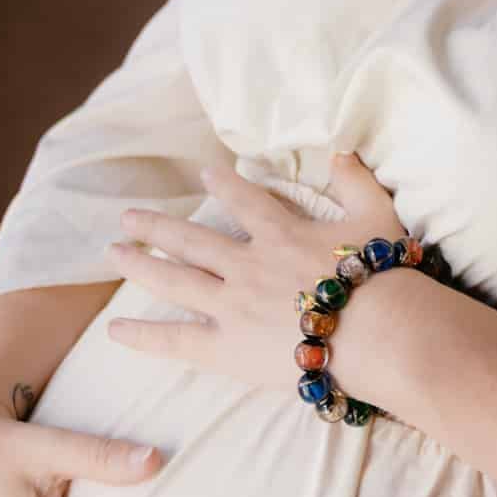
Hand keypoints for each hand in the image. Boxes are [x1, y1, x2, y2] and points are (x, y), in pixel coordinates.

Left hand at [106, 151, 405, 390]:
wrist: (379, 333)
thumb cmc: (384, 276)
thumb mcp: (376, 215)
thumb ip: (356, 179)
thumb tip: (341, 148)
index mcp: (280, 233)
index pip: (246, 201)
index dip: (224, 185)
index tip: (205, 175)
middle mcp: (247, 264)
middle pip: (191, 240)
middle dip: (156, 227)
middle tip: (126, 216)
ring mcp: (232, 306)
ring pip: (174, 280)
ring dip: (141, 265)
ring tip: (113, 253)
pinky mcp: (227, 348)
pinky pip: (176, 340)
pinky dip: (143, 335)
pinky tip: (114, 329)